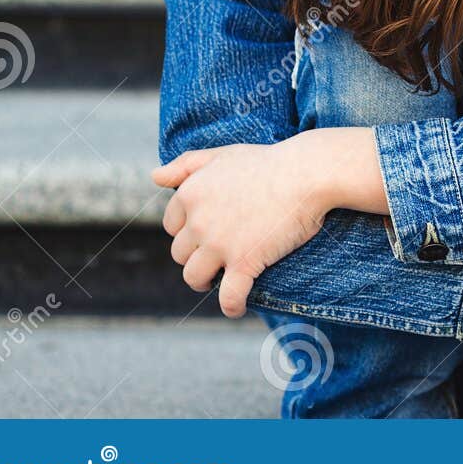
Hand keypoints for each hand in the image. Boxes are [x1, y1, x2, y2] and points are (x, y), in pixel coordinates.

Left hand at [153, 130, 360, 317]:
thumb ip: (185, 164)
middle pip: (181, 253)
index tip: (206, 232)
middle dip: (196, 255)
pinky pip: (229, 296)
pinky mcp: (245, 262)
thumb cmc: (269, 162)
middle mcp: (198, 221)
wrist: (307, 174)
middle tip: (218, 254)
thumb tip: (155, 176)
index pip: (172, 225)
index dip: (188, 231)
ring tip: (219, 280)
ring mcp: (220, 244)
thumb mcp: (223, 154)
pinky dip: (231, 306)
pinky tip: (237, 308)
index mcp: (190, 195)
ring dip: (205, 281)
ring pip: (195, 277)